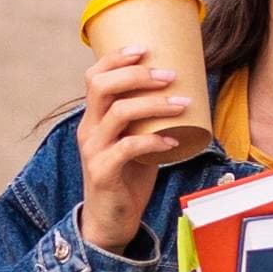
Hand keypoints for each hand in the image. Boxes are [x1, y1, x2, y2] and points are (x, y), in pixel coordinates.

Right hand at [78, 43, 197, 255]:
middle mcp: (88, 130)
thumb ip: (147, 121)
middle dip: (138, 75)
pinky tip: (173, 140)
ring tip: (182, 103)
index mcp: (93, 118)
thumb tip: (185, 92)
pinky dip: (153, 140)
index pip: (94, 77)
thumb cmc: (127, 178)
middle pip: (102, 87)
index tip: (145, 49)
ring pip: (118, 113)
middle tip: (170, 75)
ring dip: (154, 104)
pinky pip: (128, 148)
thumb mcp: (134, 141)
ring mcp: (93, 151)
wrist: (110, 222)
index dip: (116, 58)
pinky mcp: (103, 172)